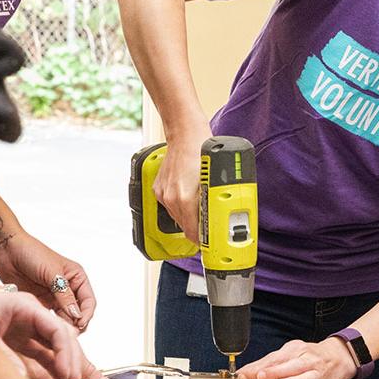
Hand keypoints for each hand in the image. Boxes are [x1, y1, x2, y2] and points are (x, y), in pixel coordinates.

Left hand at [0, 232, 95, 328]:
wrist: (6, 250)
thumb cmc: (32, 253)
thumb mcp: (52, 274)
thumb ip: (64, 295)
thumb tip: (77, 315)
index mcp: (76, 277)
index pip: (88, 301)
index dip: (86, 314)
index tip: (80, 324)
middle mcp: (67, 288)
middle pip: (78, 312)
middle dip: (76, 324)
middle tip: (68, 334)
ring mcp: (53, 297)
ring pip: (65, 318)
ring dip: (63, 326)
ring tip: (57, 334)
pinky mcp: (40, 302)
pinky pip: (49, 317)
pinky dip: (50, 325)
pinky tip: (47, 330)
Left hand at [0, 287, 109, 378]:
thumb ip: (1, 354)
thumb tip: (20, 377)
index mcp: (26, 307)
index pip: (57, 330)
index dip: (67, 353)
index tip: (69, 375)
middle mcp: (31, 318)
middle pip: (63, 339)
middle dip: (77, 360)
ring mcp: (26, 330)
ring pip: (56, 349)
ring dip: (72, 365)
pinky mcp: (18, 342)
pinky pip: (43, 357)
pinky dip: (56, 370)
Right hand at [155, 121, 211, 243]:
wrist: (185, 134)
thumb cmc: (202, 150)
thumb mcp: (215, 179)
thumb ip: (215, 202)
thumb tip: (220, 219)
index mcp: (185, 199)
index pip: (192, 232)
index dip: (203, 240)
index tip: (210, 244)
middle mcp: (171, 198)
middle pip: (184, 227)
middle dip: (198, 229)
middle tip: (211, 230)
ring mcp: (163, 193)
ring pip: (177, 217)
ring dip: (189, 218)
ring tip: (202, 214)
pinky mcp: (159, 188)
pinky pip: (171, 206)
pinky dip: (181, 207)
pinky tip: (190, 200)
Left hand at [236, 337, 356, 378]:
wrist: (338, 358)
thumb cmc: (309, 356)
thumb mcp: (291, 352)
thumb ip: (269, 362)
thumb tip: (246, 372)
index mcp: (296, 351)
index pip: (275, 358)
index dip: (260, 366)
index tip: (245, 374)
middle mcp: (306, 361)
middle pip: (290, 366)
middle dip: (274, 372)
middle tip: (259, 377)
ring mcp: (315, 375)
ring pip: (305, 378)